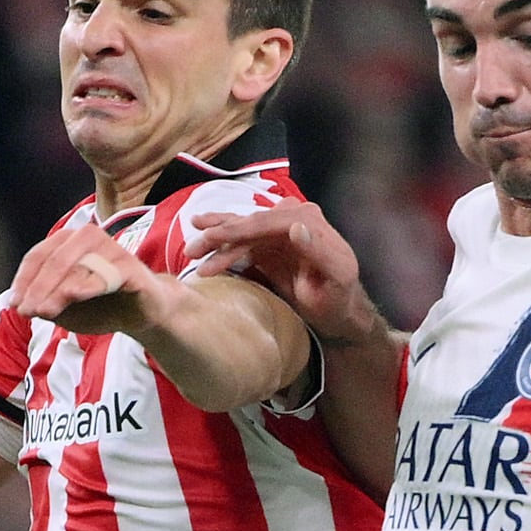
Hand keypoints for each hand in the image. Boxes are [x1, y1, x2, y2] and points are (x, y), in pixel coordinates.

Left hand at [9, 225, 171, 336]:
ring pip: (76, 266)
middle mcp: (87, 238)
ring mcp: (110, 248)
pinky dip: (88, 284)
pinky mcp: (130, 266)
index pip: (38, 257)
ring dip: (56, 289)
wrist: (142, 314)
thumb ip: (44, 304)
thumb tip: (19, 305)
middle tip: (27, 311)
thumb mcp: (66, 309)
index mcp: (67, 242)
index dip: (23, 281)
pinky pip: (106, 274)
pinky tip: (74, 295)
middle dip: (37, 288)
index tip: (14, 305)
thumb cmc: (101, 305)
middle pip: (53, 260)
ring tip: (44, 311)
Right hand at [189, 198, 388, 349]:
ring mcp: (279, 231)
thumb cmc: (340, 297)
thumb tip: (295, 227)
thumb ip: (318, 251)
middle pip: (250, 223)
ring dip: (216, 240)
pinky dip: (223, 249)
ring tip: (190, 250)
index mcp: (310, 222)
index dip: (241, 229)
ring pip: (242, 231)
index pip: (269, 221)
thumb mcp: (337, 276)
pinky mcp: (269, 245)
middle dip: (220, 234)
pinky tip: (204, 253)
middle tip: (194, 247)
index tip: (215, 237)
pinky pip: (242, 243)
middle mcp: (293, 219)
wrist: (339, 311)